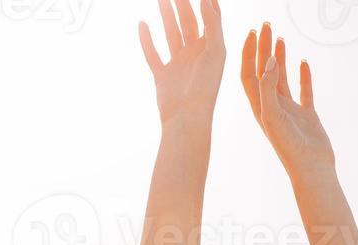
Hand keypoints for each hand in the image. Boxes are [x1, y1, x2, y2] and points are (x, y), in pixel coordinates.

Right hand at [139, 0, 225, 128]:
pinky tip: (142, 24)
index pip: (209, 17)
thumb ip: (212, 24)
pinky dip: (147, 40)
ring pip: (171, 33)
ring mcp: (178, 66)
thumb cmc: (205, 88)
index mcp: (210, 50)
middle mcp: (195, 56)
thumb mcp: (214, 52)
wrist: (186, 119)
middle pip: (187, 21)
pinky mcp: (163, 77)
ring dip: (166, 15)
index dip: (205, 1)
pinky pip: (153, 54)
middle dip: (181, 2)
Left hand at [241, 22, 335, 178]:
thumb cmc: (289, 148)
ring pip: (281, 78)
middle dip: (262, 48)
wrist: (311, 169)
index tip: (252, 32)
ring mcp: (289, 111)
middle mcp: (272, 108)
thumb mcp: (273, 116)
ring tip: (280, 37)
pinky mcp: (306, 116)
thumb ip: (268, 88)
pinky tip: (304, 62)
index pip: (248, 75)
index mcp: (259, 108)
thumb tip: (269, 61)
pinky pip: (304, 91)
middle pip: (263, 72)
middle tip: (265, 25)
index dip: (248, 53)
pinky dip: (303, 76)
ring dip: (280, 58)